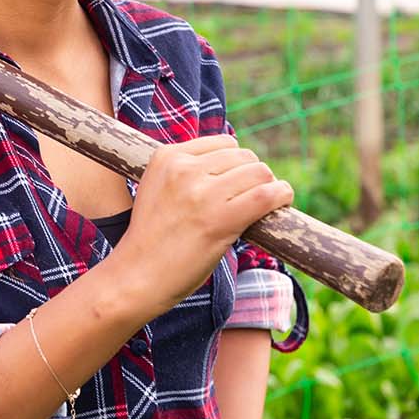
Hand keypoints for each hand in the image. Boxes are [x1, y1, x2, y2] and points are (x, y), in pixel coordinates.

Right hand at [106, 135, 293, 314]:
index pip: (224, 143)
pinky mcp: (220, 218)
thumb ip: (188, 172)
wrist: (137, 276)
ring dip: (269, 187)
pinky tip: (282, 203)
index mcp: (167, 157)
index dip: (237, 164)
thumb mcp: (158, 189)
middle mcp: (184, 169)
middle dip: (254, 176)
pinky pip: (267, 195)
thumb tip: (238, 164)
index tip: (236, 185)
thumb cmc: (152, 239)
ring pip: (260, 172)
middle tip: (251, 200)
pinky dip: (282, 196)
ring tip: (266, 205)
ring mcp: (202, 193)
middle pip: (244, 156)